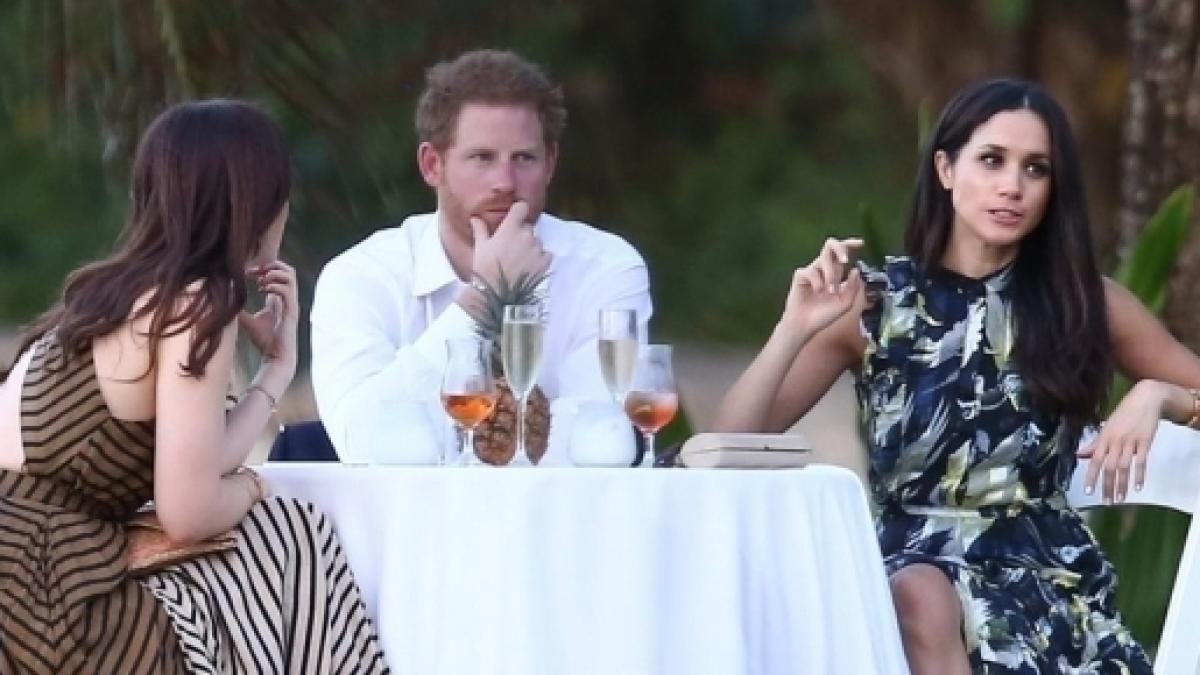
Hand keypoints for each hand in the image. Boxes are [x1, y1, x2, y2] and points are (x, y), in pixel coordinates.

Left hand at [240, 260, 298, 391]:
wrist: (276, 357)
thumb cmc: (265, 341)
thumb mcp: (248, 322)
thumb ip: (240, 311)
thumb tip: (225, 303)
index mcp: (279, 299)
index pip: (279, 274)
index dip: (264, 268)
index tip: (248, 272)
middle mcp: (287, 298)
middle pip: (288, 270)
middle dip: (271, 265)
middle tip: (255, 271)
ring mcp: (291, 304)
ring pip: (290, 276)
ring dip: (274, 273)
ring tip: (260, 280)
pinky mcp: (291, 311)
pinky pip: (287, 290)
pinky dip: (274, 285)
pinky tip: (263, 290)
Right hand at [467, 201, 552, 288]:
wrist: (497, 292)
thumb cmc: (485, 268)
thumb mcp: (480, 247)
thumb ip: (480, 229)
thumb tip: (475, 217)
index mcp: (510, 228)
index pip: (521, 207)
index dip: (519, 210)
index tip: (516, 216)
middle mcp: (526, 235)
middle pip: (528, 227)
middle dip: (521, 234)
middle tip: (511, 247)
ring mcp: (537, 248)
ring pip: (537, 241)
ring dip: (531, 247)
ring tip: (519, 260)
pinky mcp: (544, 262)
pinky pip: (546, 254)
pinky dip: (540, 258)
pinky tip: (530, 266)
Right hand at [779, 237, 864, 338]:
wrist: (806, 325)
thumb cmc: (824, 315)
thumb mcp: (845, 304)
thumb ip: (852, 287)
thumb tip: (855, 270)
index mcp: (836, 273)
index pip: (843, 253)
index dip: (850, 244)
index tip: (860, 243)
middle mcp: (824, 269)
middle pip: (830, 246)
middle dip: (840, 249)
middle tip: (844, 260)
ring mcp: (812, 271)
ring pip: (823, 259)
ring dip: (831, 274)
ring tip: (830, 291)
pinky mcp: (801, 276)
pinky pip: (811, 271)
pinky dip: (817, 281)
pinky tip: (817, 292)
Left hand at [1079, 379, 1164, 502]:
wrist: (1145, 399)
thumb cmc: (1124, 413)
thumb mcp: (1106, 427)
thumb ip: (1096, 442)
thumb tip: (1080, 454)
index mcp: (1104, 438)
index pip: (1095, 460)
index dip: (1091, 476)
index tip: (1089, 492)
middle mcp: (1115, 441)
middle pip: (1109, 467)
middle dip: (1107, 486)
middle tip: (1106, 502)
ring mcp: (1130, 442)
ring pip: (1124, 467)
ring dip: (1121, 484)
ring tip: (1120, 499)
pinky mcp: (1145, 442)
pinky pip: (1141, 461)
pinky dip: (1140, 475)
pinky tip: (1138, 487)